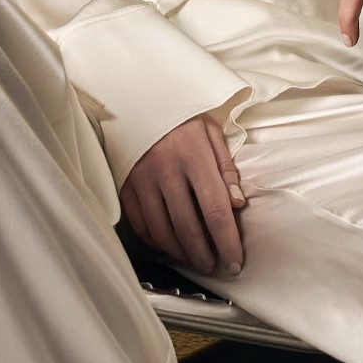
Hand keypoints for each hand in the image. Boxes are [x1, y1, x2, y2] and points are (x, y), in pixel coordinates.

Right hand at [119, 113, 246, 276]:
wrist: (137, 96)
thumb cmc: (181, 115)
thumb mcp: (210, 131)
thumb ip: (225, 168)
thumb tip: (238, 204)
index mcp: (193, 155)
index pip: (215, 209)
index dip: (227, 241)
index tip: (235, 262)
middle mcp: (166, 170)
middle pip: (188, 227)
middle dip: (205, 254)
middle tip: (216, 266)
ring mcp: (142, 180)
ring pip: (162, 231)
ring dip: (181, 253)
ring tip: (196, 259)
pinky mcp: (125, 186)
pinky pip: (141, 224)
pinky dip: (157, 242)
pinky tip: (170, 246)